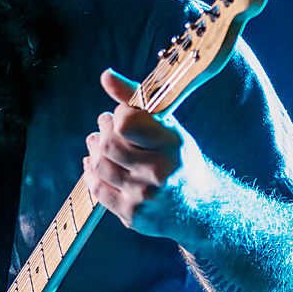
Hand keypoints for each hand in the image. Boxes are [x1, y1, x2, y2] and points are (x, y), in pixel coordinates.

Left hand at [83, 68, 188, 233]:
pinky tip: (94, 164)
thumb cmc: (183, 162)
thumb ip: (138, 101)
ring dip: (94, 150)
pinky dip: (91, 173)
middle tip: (105, 124)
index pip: (126, 122)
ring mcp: (144, 196)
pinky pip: (98, 189)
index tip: (121, 113)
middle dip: (102, 130)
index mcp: (172, 145)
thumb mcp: (170, 128)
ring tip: (97, 141)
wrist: (201, 210)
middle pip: (108, 145)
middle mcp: (159, 172)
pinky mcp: (132, 215)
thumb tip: (105, 76)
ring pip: (100, 166)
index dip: (118, 114)